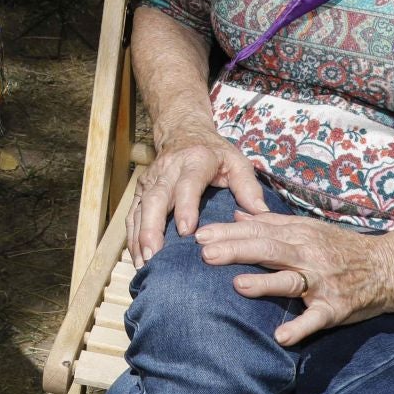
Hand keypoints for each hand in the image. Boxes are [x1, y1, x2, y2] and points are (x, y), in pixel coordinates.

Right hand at [128, 125, 268, 265]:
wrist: (183, 131)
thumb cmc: (215, 152)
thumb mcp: (237, 161)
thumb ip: (249, 187)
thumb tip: (261, 214)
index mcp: (195, 160)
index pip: (188, 184)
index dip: (185, 206)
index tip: (185, 231)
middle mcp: (169, 169)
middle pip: (156, 198)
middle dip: (153, 227)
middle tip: (155, 255)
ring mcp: (151, 179)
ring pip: (141, 207)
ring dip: (140, 235)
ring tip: (145, 262)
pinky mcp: (142, 189)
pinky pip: (133, 213)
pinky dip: (133, 236)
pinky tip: (138, 257)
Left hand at [193, 210, 393, 345]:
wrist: (388, 266)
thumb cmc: (341, 247)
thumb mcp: (308, 228)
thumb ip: (273, 222)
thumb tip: (237, 215)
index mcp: (299, 234)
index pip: (258, 230)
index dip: (228, 232)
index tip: (199, 235)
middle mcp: (308, 254)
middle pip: (268, 250)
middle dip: (235, 250)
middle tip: (204, 252)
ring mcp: (322, 281)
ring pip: (290, 280)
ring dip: (264, 284)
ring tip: (237, 285)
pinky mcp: (336, 307)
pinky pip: (316, 318)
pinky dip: (300, 327)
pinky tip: (281, 337)